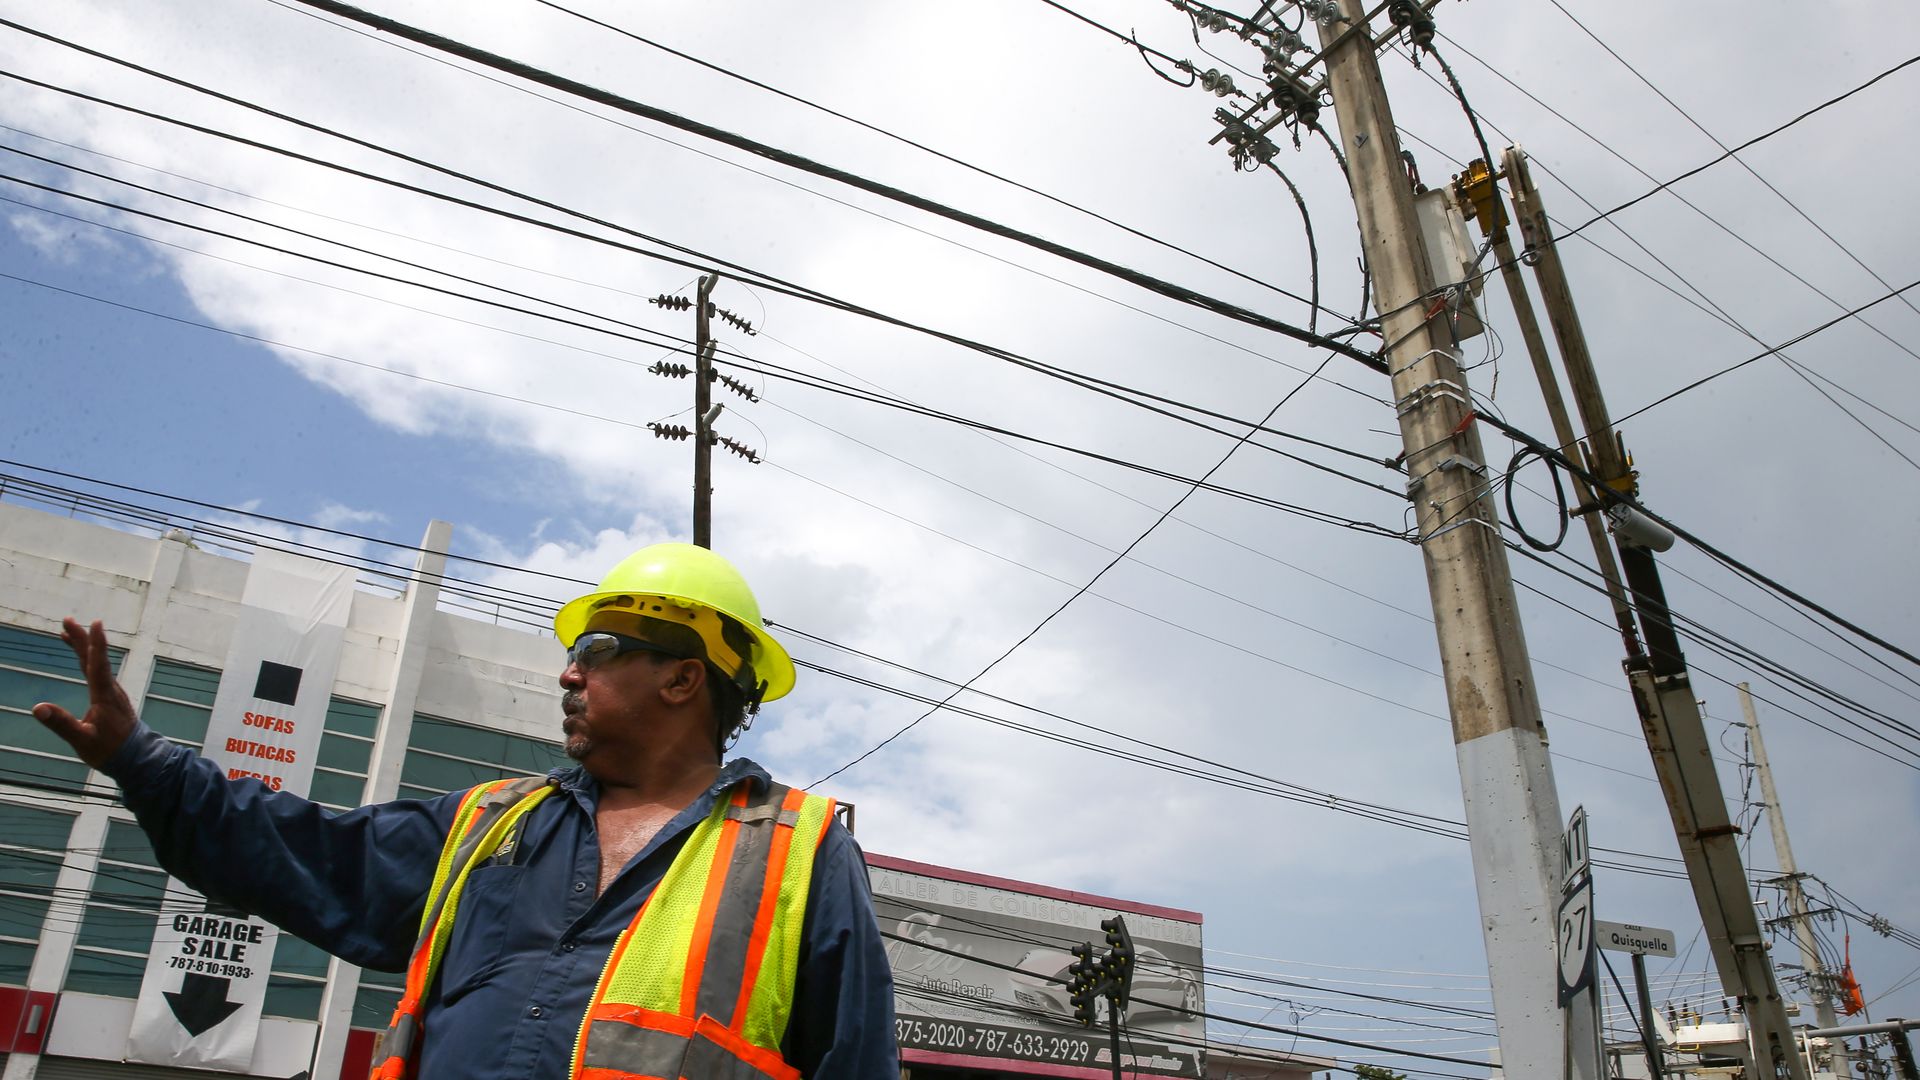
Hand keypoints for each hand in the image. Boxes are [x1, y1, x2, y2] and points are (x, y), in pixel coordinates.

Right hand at [32, 618, 138, 768]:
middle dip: (82, 638)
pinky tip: (82, 658)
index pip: (98, 665)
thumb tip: (38, 708)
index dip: (96, 643)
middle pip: (94, 659)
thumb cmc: (109, 750)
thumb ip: (61, 724)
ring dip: (83, 647)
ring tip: (68, 632)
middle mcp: (110, 689)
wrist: (135, 758)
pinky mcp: (110, 697)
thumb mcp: (82, 740)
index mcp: (105, 695)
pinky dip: (88, 660)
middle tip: (67, 620)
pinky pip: (97, 671)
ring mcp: (112, 692)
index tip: (95, 622)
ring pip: (96, 664)